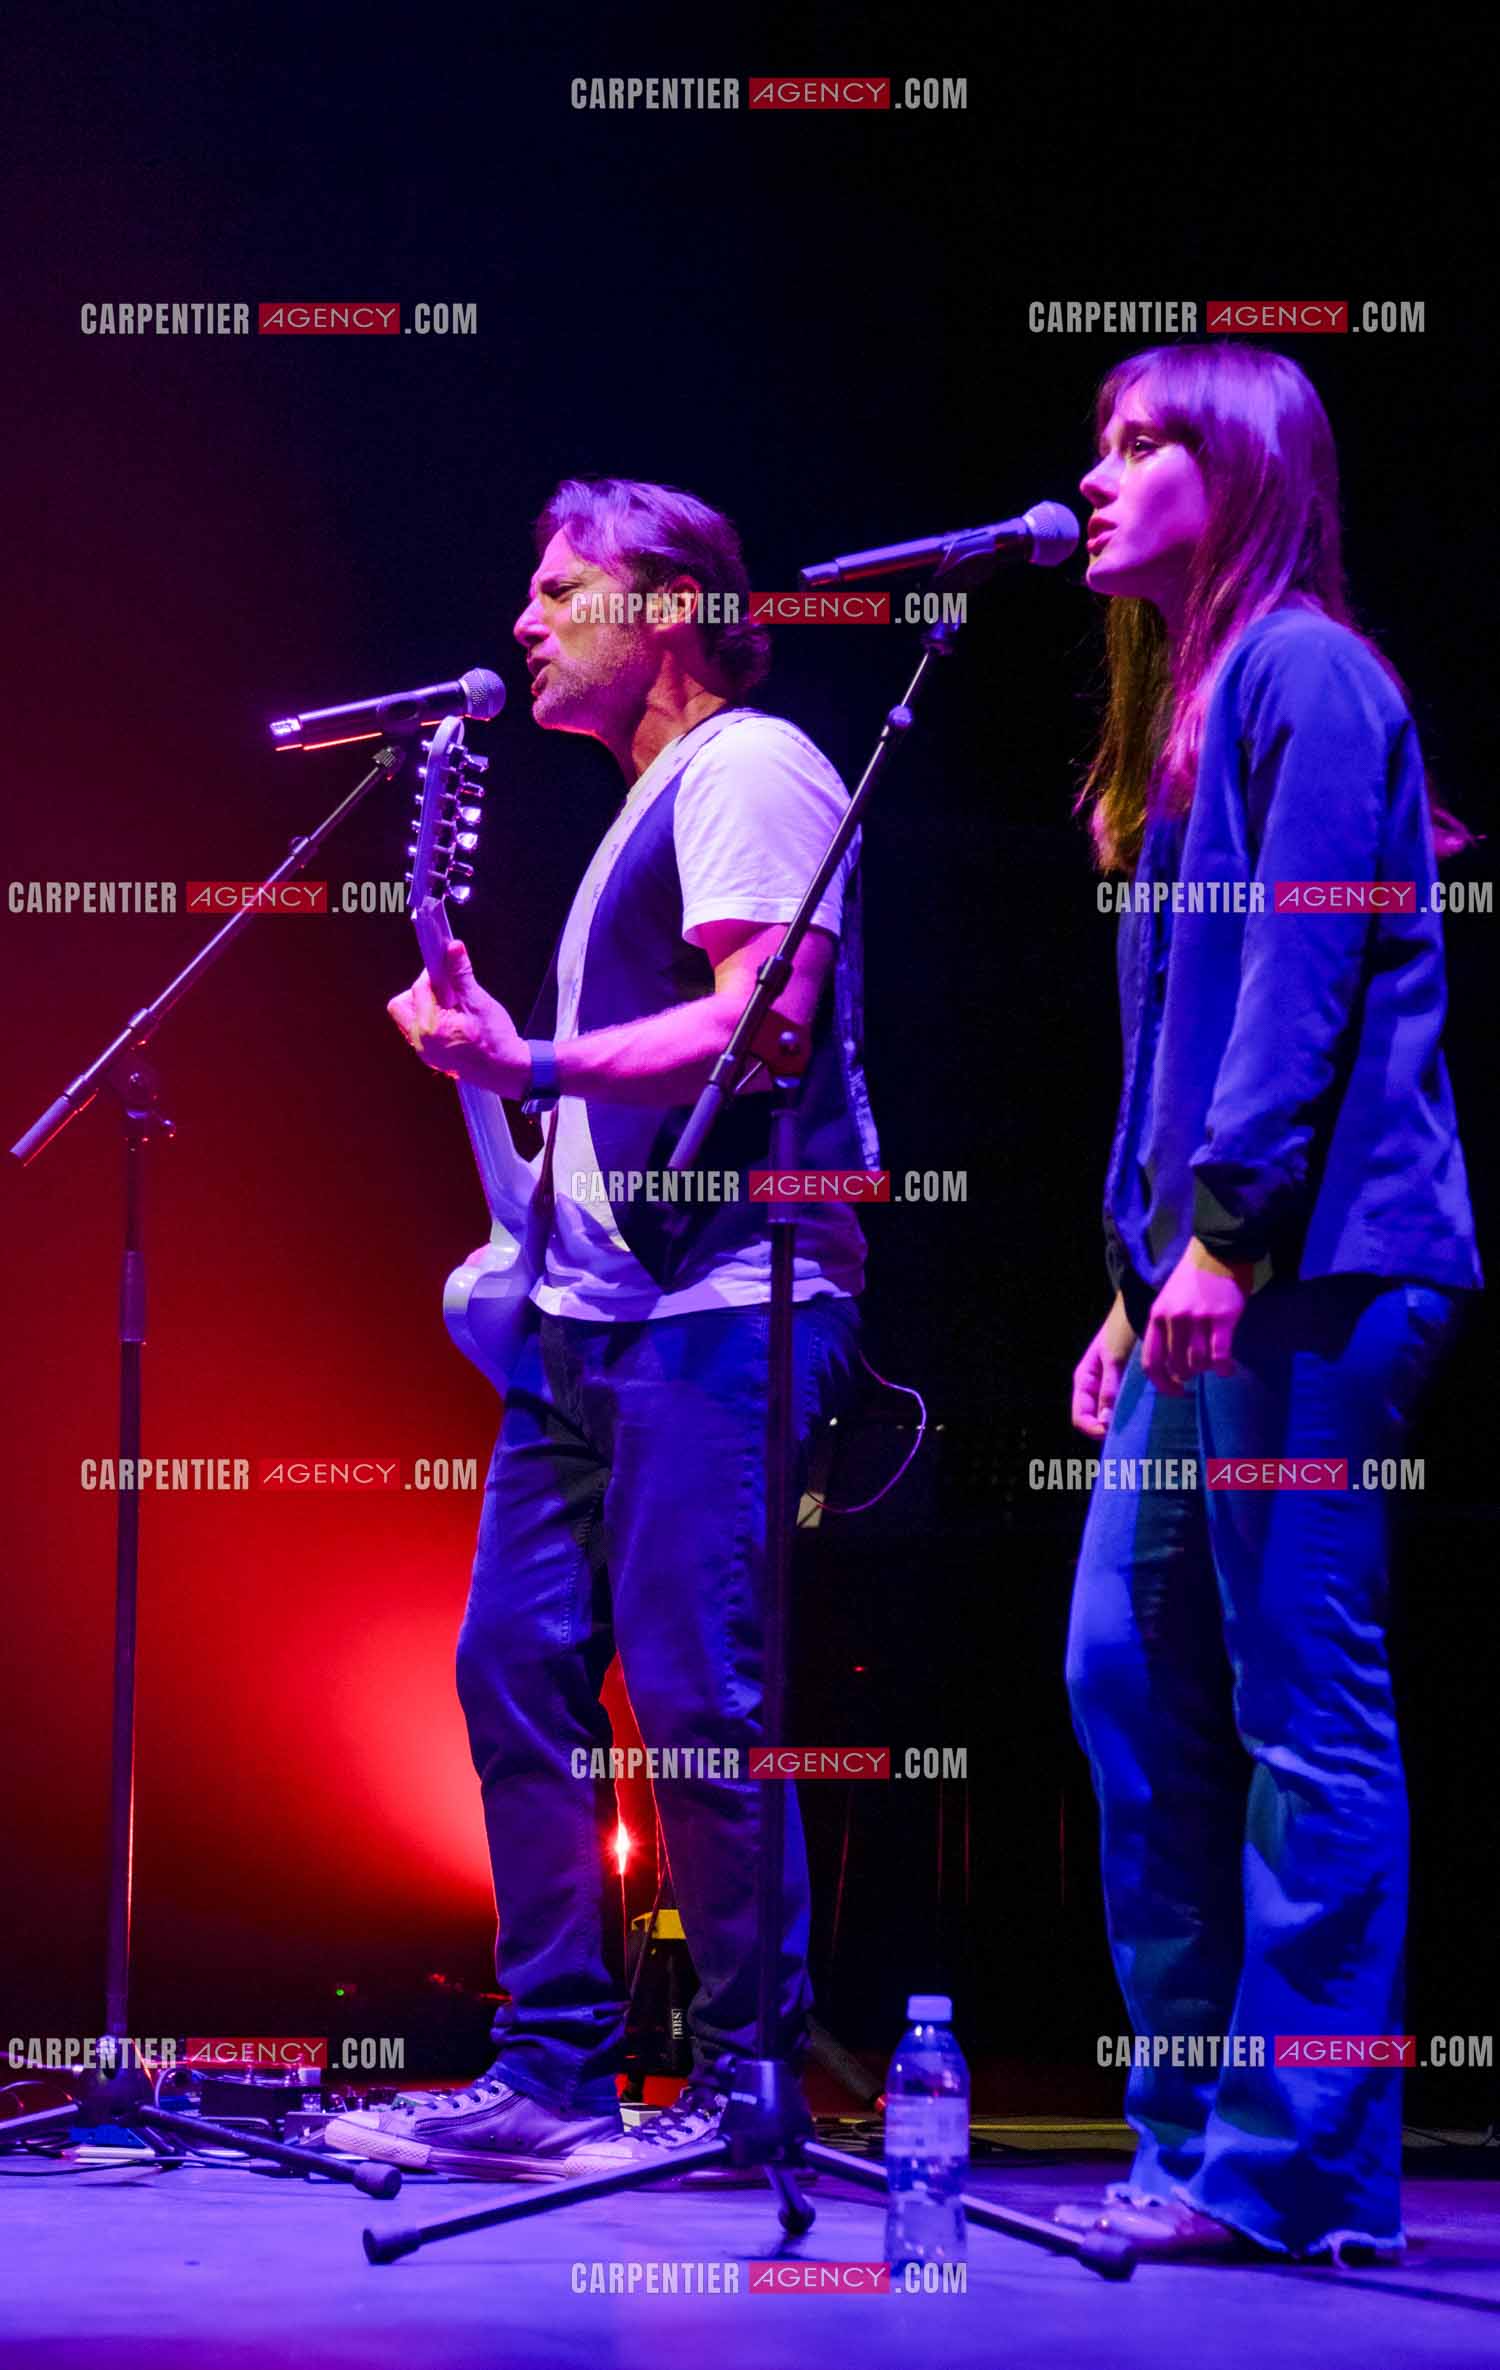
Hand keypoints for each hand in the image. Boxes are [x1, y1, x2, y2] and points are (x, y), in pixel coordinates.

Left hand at [387, 940, 528, 1096]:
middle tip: (444, 990)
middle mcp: (421, 1042)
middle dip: (418, 992)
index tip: (445, 967)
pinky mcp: (431, 1056)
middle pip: (400, 1006)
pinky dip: (430, 1019)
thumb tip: (453, 947)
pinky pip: (419, 1031)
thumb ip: (462, 974)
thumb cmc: (496, 1041)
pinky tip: (452, 1018)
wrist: (508, 1071)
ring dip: (424, 1006)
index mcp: (430, 1028)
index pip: (418, 989)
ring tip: (451, 1005)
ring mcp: (425, 1051)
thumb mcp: (479, 1003)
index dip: (431, 974)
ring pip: (408, 1019)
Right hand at [1072, 1291, 1137, 1437]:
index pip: (1080, 1416)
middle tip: (1132, 1433)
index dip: (1092, 1429)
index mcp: (1084, 1380)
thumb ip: (1109, 1388)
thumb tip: (1105, 1421)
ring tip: (1143, 1423)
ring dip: (1125, 1421)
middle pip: (1096, 1419)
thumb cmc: (1120, 1330)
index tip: (1112, 1432)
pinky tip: (1150, 1411)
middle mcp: (1095, 1387)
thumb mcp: (1113, 1359)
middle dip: (1110, 1428)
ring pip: (1113, 1414)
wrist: (1137, 1308)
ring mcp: (1111, 1386)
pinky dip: (1136, 1411)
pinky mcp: (1127, 1383)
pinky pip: (1127, 1405)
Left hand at [1140, 1240, 1252, 1393]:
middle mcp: (1174, 1320)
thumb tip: (1171, 1363)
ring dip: (1207, 1370)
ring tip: (1214, 1366)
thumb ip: (1166, 1328)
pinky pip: (1220, 1354)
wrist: (1217, 1251)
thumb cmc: (1193, 1279)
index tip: (1175, 1390)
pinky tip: (1228, 1369)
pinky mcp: (1222, 1319)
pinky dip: (1224, 1367)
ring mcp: (1198, 1319)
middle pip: (1176, 1365)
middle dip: (1187, 1376)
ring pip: (1198, 1362)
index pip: (1151, 1362)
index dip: (1162, 1383)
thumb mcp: (1168, 1301)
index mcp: (1156, 1317)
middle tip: (1198, 1373)